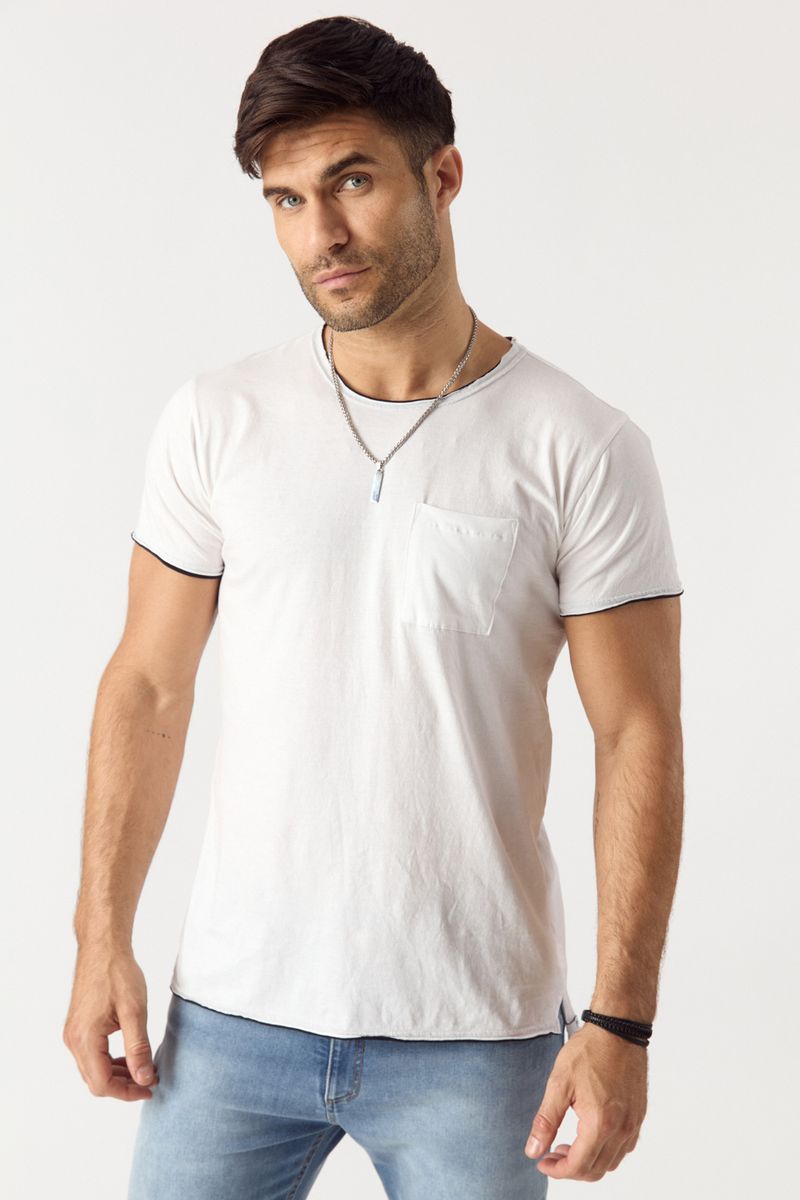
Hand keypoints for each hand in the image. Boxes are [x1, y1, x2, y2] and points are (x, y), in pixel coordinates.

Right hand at [62, 946, 159, 1100]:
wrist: (103, 946)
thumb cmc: (117, 973)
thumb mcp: (135, 1011)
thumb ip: (138, 1048)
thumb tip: (144, 1078)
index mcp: (85, 1039)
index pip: (102, 1084)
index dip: (127, 1092)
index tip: (150, 1087)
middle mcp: (73, 1040)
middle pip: (95, 1081)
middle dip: (123, 1086)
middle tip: (150, 1080)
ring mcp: (73, 1033)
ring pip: (93, 1069)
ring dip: (117, 1074)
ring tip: (143, 1068)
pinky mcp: (78, 1026)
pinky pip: (92, 1055)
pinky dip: (110, 1061)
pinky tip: (129, 1054)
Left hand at [523, 1022, 647, 1180]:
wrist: (618, 1030)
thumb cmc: (590, 1051)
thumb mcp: (559, 1084)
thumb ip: (546, 1121)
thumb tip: (534, 1150)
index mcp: (600, 1123)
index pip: (578, 1165)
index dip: (557, 1170)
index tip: (542, 1162)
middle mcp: (622, 1129)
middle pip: (596, 1170)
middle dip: (570, 1168)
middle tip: (551, 1153)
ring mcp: (633, 1124)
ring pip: (611, 1163)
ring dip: (588, 1162)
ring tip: (567, 1145)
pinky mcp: (638, 1116)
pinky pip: (623, 1148)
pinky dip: (605, 1151)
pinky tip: (589, 1135)